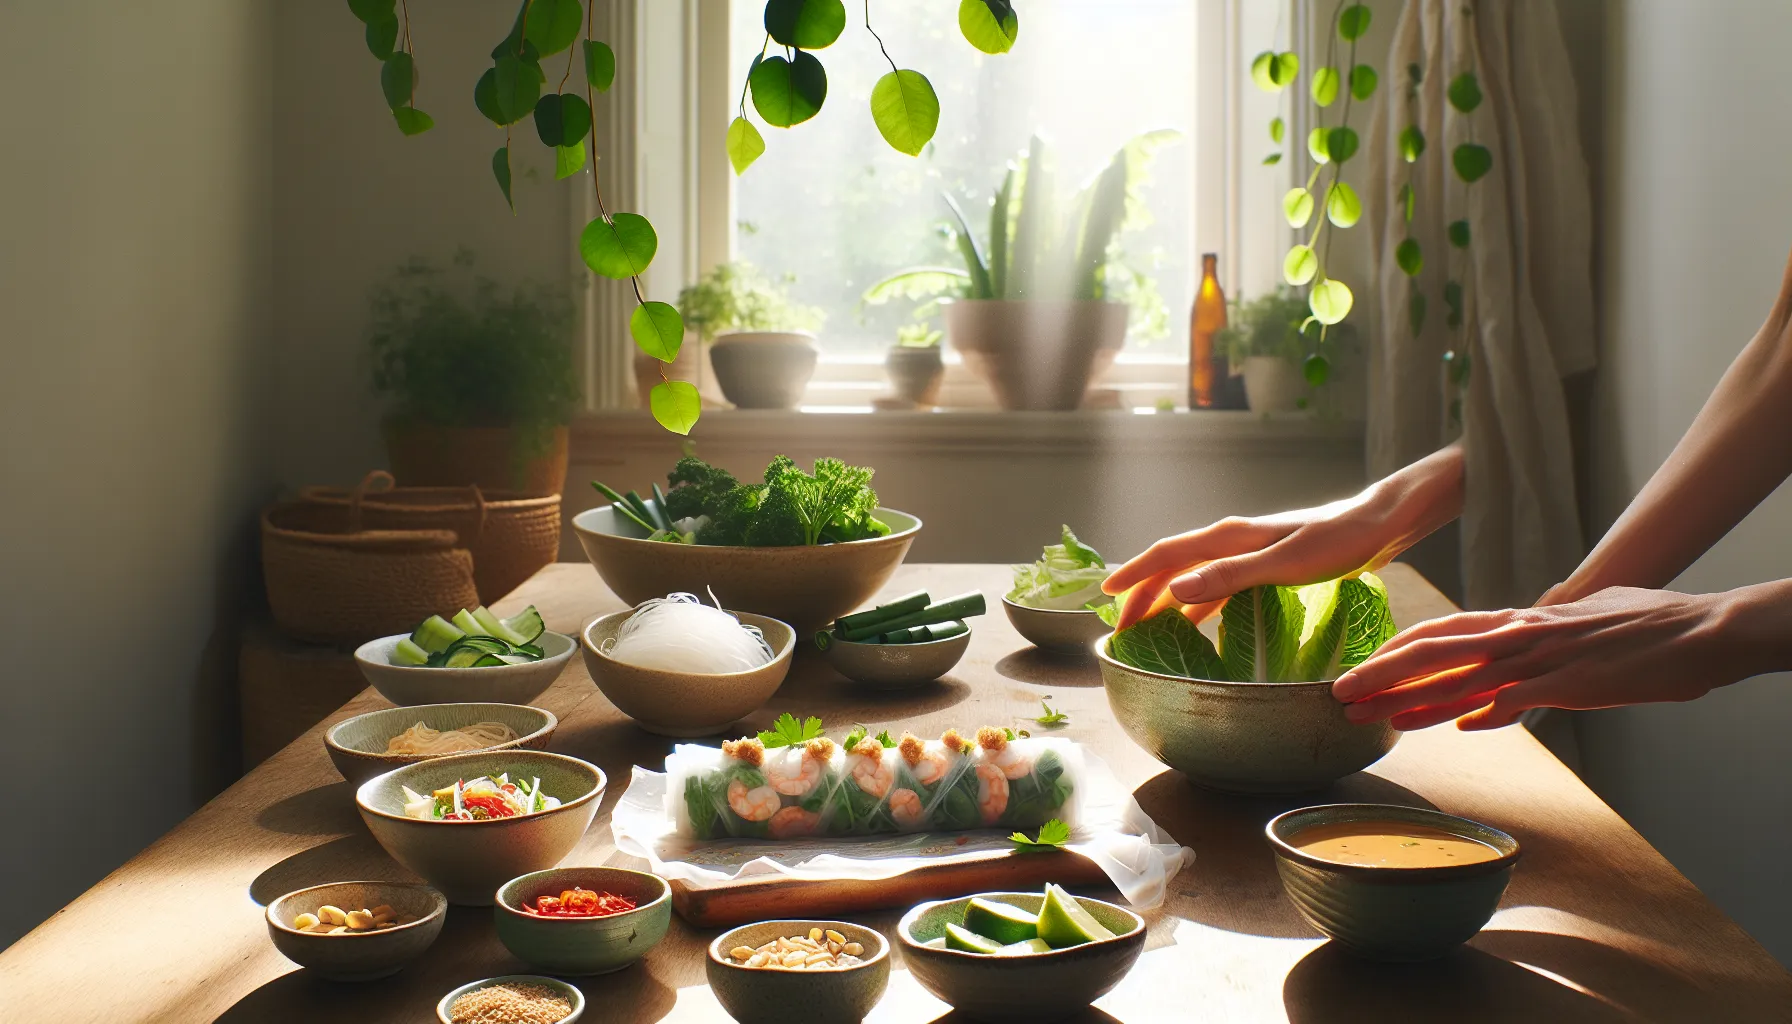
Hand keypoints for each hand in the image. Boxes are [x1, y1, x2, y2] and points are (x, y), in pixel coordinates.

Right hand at [1101, 445, 1463, 629]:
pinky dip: (1197, 605)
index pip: (1167, 555)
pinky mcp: (1266, 566)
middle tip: (1120, 629)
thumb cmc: (1339, 541)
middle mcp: (1232, 542)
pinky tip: (1195, 624)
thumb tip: (1175, 589)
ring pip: (1193, 579)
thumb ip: (1230, 576)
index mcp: (1231, 537)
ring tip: (1145, 628)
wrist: (1380, 525)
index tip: (1105, 596)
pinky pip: (1217, 588)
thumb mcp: (1285, 563)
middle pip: (1173, 568)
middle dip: (1142, 595)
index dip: (1134, 575)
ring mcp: (1248, 553)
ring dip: (1166, 600)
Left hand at [1331, 586, 1774, 730]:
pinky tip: (1458, 727)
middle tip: (1338, 693)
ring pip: (1462, 679)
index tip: (1361, 669)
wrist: (1699, 630)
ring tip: (1370, 716)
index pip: (1442, 632)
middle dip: (1381, 674)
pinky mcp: (1572, 684)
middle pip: (1433, 652)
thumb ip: (1544, 631)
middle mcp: (1520, 635)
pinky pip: (1519, 699)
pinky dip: (1486, 712)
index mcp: (1519, 622)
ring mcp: (1543, 659)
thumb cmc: (1645, 626)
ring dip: (1412, 700)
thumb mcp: (1581, 619)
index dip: (1397, 651)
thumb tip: (1519, 645)